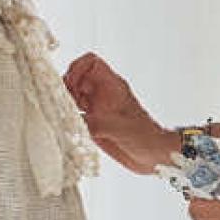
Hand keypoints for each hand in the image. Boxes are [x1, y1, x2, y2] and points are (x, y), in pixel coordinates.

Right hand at [63, 52, 176, 174]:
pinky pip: (73, 116)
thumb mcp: (121, 129)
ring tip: (68, 117)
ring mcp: (97, 110)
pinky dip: (67, 120)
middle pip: (75, 78)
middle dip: (66, 88)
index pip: (91, 62)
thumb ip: (97, 124)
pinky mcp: (93, 125)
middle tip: (67, 104)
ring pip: (72, 96)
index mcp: (112, 86)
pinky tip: (70, 129)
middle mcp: (102, 95)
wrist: (154, 157)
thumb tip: (76, 123)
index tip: (72, 84)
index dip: (77, 68)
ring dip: (65, 104)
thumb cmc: (146, 137)